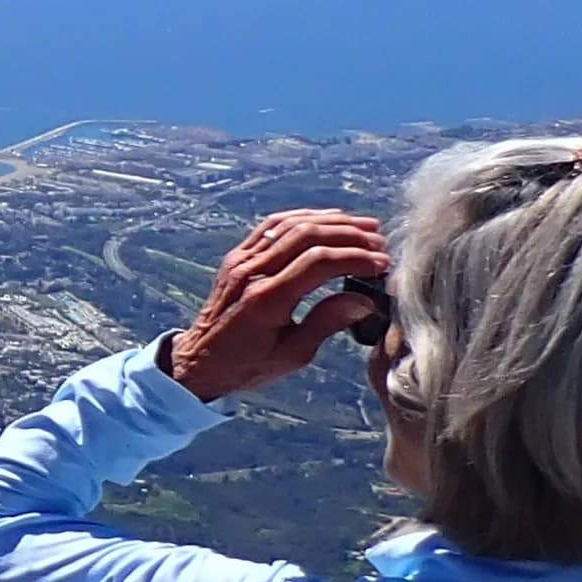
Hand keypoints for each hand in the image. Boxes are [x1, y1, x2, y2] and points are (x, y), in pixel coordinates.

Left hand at [161, 208, 389, 403]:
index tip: (381, 264)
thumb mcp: (293, 355)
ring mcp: (241, 260)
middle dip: (349, 235)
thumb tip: (364, 300)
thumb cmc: (248, 364)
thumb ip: (327, 323)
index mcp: (266, 299)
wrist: (200, 360)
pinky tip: (327, 220)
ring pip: (289, 224)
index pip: (318, 262)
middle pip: (306, 236)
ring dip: (330, 221)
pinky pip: (271, 226)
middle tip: (379, 243)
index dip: (355, 257)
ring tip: (364, 227)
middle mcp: (251, 272)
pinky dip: (302, 217)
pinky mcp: (236, 256)